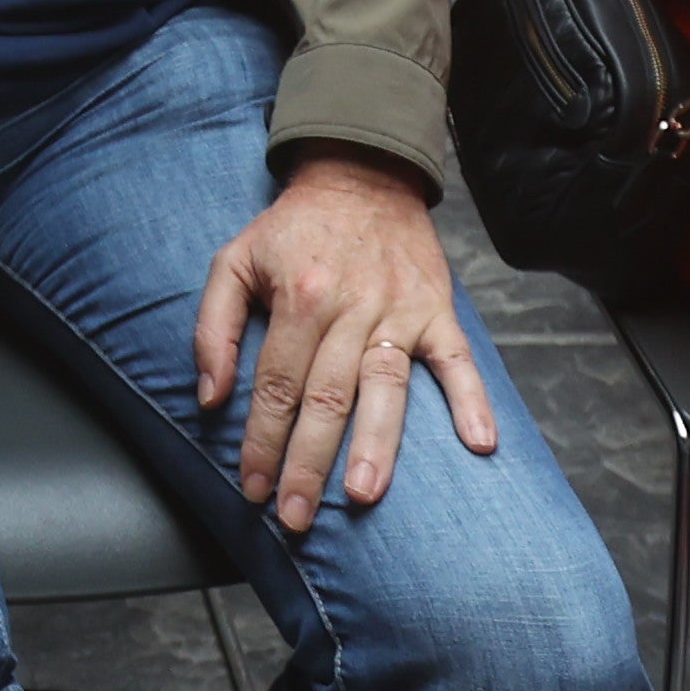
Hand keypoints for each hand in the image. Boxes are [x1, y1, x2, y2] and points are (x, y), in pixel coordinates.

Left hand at [193, 158, 499, 530]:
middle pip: (327, 395)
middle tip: (296, 516)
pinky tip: (479, 443)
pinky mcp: (437, 309)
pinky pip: (458, 359)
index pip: (275, 383)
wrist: (362, 174)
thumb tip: (210, 397)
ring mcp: (398, 309)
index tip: (252, 488)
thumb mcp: (234, 260)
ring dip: (376, 443)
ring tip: (364, 493)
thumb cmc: (294, 228)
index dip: (261, 440)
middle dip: (308, 462)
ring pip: (386, 385)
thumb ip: (214, 327)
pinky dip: (471, 400)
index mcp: (299, 295)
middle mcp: (350, 306)